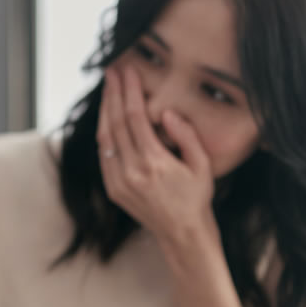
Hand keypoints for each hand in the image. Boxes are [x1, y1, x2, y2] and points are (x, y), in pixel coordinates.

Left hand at [96, 66, 218, 255]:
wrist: (182, 234)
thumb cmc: (196, 198)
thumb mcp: (201, 165)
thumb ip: (186, 136)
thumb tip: (168, 113)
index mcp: (154, 162)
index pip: (135, 117)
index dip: (129, 91)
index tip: (127, 72)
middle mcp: (131, 172)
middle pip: (115, 123)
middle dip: (112, 94)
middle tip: (111, 72)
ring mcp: (119, 182)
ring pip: (105, 138)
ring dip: (104, 111)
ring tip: (107, 90)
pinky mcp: (113, 190)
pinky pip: (105, 155)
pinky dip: (105, 134)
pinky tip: (108, 119)